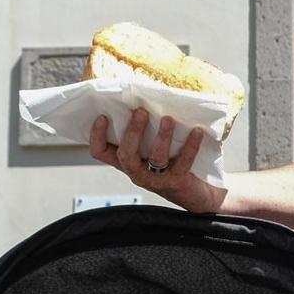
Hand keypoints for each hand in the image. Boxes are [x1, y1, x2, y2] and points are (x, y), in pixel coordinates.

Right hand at [87, 109, 225, 214]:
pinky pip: (183, 162)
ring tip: (168, 120)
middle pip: (126, 155)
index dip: (97, 136)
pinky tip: (196, 132)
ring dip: (162, 137)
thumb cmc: (173, 166)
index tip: (103, 116)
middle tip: (141, 112)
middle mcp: (138, 172)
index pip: (101, 152)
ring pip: (155, 158)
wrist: (195, 194)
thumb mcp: (151, 149)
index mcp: (128, 161)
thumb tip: (146, 99)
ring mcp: (157, 179)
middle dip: (133, 132)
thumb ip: (145, 131)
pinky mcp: (177, 181)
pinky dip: (190, 145)